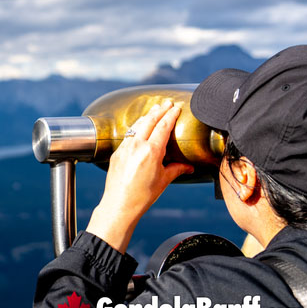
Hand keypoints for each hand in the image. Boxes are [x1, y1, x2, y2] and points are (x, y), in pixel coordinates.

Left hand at [86, 100, 193, 252]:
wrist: (119, 204)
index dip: (170, 115)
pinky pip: (128, 135)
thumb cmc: (143, 195)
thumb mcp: (164, 180)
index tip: (176, 108)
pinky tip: (139, 126)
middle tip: (166, 102)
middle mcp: (137, 146)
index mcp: (151, 151)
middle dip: (159, 110)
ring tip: (154, 109)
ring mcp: (125, 148)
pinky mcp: (117, 153)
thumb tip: (189, 166)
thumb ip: (177, 169)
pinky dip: (136, 127)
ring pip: (137, 126)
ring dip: (146, 116)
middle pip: (149, 121)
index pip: (163, 127)